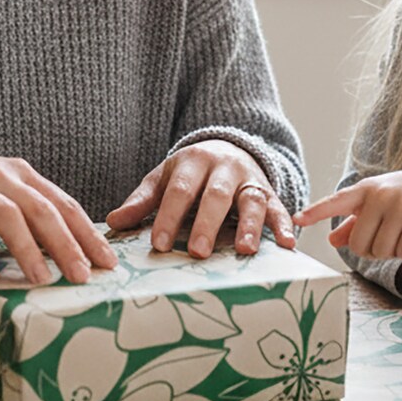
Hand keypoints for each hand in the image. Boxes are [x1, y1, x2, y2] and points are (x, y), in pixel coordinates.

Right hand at [0, 139, 116, 286]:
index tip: (108, 261)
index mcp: (22, 174)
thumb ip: (30, 210)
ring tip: (43, 278)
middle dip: (67, 244)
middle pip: (42, 209)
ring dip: (27, 249)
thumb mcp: (2, 188)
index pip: (64, 203)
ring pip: (6, 216)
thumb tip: (68, 247)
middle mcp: (1, 177)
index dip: (88, 233)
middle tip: (84, 275)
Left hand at [107, 140, 296, 257]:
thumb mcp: (165, 179)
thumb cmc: (191, 173)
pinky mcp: (269, 191)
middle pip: (216, 195)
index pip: (179, 190)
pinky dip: (283, 225)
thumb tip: (113, 221)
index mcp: (192, 161)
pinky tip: (287, 243)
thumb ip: (143, 201)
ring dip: (250, 225)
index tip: (157, 244)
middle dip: (206, 223)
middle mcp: (224, 167)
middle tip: (197, 252)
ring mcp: (248, 178)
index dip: (168, 216)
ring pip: (251, 199)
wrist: (229, 148)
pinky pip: (278, 207)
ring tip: (245, 250)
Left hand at [293, 163, 401, 258]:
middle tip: (390, 237)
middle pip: (359, 245)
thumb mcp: (384, 200)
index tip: (295, 220)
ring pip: (382, 252)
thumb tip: (332, 240)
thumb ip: (356, 220)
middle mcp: (381, 195)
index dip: (315, 212)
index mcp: (368, 189)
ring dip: (395, 251)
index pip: (336, 201)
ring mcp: (401, 206)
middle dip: (373, 250)